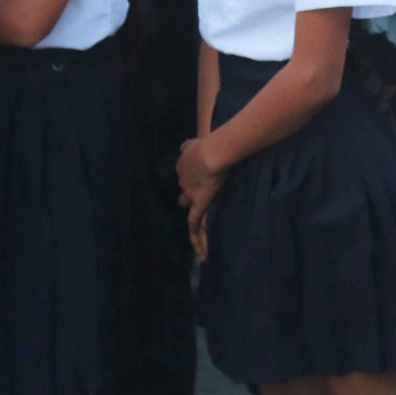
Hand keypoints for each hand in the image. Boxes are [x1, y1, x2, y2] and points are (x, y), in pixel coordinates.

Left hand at [176, 138, 225, 260]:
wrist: (212, 153)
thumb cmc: (209, 144)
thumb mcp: (195, 141)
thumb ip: (189, 145)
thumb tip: (183, 146)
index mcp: (183, 166)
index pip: (185, 175)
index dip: (192, 179)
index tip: (198, 181)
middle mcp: (183, 182)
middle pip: (184, 194)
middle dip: (189, 198)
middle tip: (195, 204)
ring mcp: (190, 195)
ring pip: (189, 210)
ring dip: (194, 221)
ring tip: (199, 238)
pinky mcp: (199, 205)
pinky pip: (195, 225)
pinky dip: (198, 239)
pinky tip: (202, 253)